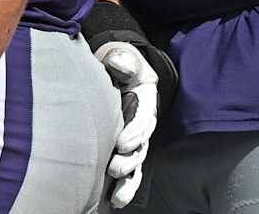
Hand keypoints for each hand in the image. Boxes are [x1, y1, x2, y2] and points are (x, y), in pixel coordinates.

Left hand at [95, 42, 156, 206]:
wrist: (121, 72)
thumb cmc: (121, 66)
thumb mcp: (124, 59)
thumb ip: (122, 61)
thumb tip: (119, 62)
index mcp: (145, 102)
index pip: (142, 120)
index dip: (134, 132)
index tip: (121, 143)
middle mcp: (143, 125)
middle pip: (140, 147)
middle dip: (129, 160)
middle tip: (114, 167)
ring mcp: (136, 140)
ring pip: (136, 165)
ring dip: (128, 182)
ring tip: (117, 197)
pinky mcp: (126, 151)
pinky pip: (130, 172)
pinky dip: (125, 188)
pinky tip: (116, 202)